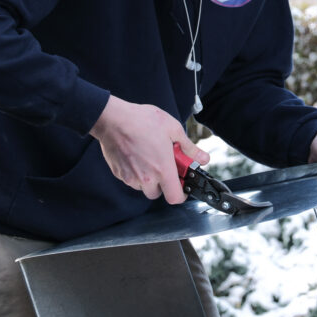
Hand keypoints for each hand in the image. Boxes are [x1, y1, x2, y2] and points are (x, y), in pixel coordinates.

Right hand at [89, 95, 209, 204]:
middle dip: (162, 183)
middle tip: (163, 166)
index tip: (182, 186)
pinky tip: (136, 155)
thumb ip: (189, 148)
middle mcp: (146, 177)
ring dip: (148, 178)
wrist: (113, 119)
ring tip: (149, 157)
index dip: (181, 194)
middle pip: (157, 194)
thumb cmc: (141, 121)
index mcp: (162, 169)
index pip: (174, 197)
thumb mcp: (173, 129)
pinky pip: (130, 179)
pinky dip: (135, 172)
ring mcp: (130, 177)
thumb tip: (203, 158)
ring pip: (142, 187)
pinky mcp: (119, 173)